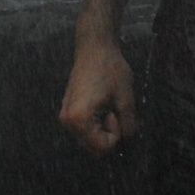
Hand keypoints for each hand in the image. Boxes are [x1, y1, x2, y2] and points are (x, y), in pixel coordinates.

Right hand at [58, 37, 137, 157]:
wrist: (95, 46)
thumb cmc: (110, 69)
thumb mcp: (126, 99)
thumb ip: (129, 125)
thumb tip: (127, 139)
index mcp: (79, 119)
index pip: (102, 148)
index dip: (115, 135)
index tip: (115, 112)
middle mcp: (67, 121)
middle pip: (93, 147)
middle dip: (107, 134)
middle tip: (112, 109)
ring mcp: (65, 115)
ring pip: (89, 139)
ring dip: (101, 129)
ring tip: (105, 105)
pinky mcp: (67, 110)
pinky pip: (84, 129)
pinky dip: (95, 123)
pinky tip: (99, 104)